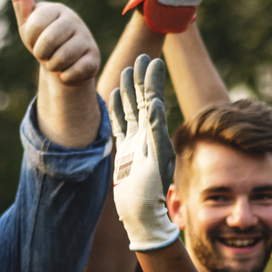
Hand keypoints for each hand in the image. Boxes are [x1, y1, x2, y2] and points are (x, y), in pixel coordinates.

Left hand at [10, 0, 98, 85]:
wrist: (63, 65)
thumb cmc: (43, 40)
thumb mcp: (29, 22)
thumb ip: (21, 1)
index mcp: (58, 9)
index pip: (35, 25)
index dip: (31, 39)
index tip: (36, 39)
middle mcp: (75, 21)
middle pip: (48, 41)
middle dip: (41, 53)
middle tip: (46, 53)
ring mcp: (87, 39)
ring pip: (60, 58)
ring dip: (53, 66)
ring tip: (57, 61)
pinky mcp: (94, 58)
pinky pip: (72, 72)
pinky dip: (64, 76)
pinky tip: (69, 70)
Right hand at [110, 54, 179, 251]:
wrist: (141, 215)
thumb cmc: (150, 192)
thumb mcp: (157, 161)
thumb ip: (157, 132)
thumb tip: (157, 104)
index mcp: (156, 134)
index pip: (154, 100)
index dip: (152, 81)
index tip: (151, 60)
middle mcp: (147, 136)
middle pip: (143, 100)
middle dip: (141, 79)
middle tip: (141, 56)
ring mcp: (135, 142)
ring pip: (131, 110)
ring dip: (129, 90)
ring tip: (127, 70)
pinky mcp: (124, 151)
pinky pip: (119, 125)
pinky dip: (116, 109)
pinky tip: (114, 95)